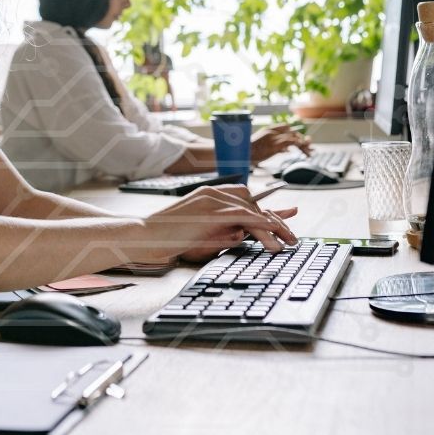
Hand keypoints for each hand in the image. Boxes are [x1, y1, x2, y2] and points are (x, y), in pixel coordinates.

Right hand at [140, 185, 297, 262]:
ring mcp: (211, 200)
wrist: (142, 235)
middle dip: (275, 218)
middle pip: (253, 202)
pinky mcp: (210, 212)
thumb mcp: (196, 234)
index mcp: (207, 195)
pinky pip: (245, 216)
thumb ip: (219, 231)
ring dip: (274, 225)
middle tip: (291, 236)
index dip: (266, 208)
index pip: (244, 197)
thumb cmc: (164, 238)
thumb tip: (239, 236)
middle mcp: (212, 193)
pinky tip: (274, 238)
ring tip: (289, 241)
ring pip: (252, 209)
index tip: (285, 217)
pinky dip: (263, 226)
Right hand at [250, 124, 310, 162]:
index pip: (286, 126)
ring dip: (303, 145)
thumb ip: (275, 147)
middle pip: (292, 131)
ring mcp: (273, 138)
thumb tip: (286, 150)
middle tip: (309, 147)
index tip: (300, 140)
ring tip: (309, 152)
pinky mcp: (274, 145)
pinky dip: (300, 146)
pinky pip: (291, 142)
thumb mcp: (262, 147)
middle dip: (301, 139)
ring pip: (294, 137)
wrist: (239, 155)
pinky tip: (304, 152)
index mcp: (268, 130)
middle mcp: (272, 132)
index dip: (294, 133)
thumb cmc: (248, 153)